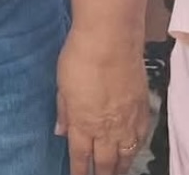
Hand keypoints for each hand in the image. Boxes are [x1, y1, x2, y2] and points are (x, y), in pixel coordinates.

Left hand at [56, 29, 149, 174]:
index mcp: (82, 123)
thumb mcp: (62, 84)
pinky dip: (134, 150)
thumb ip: (64, 111)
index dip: (78, 170)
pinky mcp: (142, 114)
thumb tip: (60, 132)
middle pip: (105, 162)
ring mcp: (127, 124)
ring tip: (115, 173)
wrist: (111, 42)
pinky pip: (139, 141)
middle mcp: (106, 130)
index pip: (80, 155)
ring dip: (119, 167)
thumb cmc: (79, 58)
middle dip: (101, 174)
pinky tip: (130, 152)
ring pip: (124, 156)